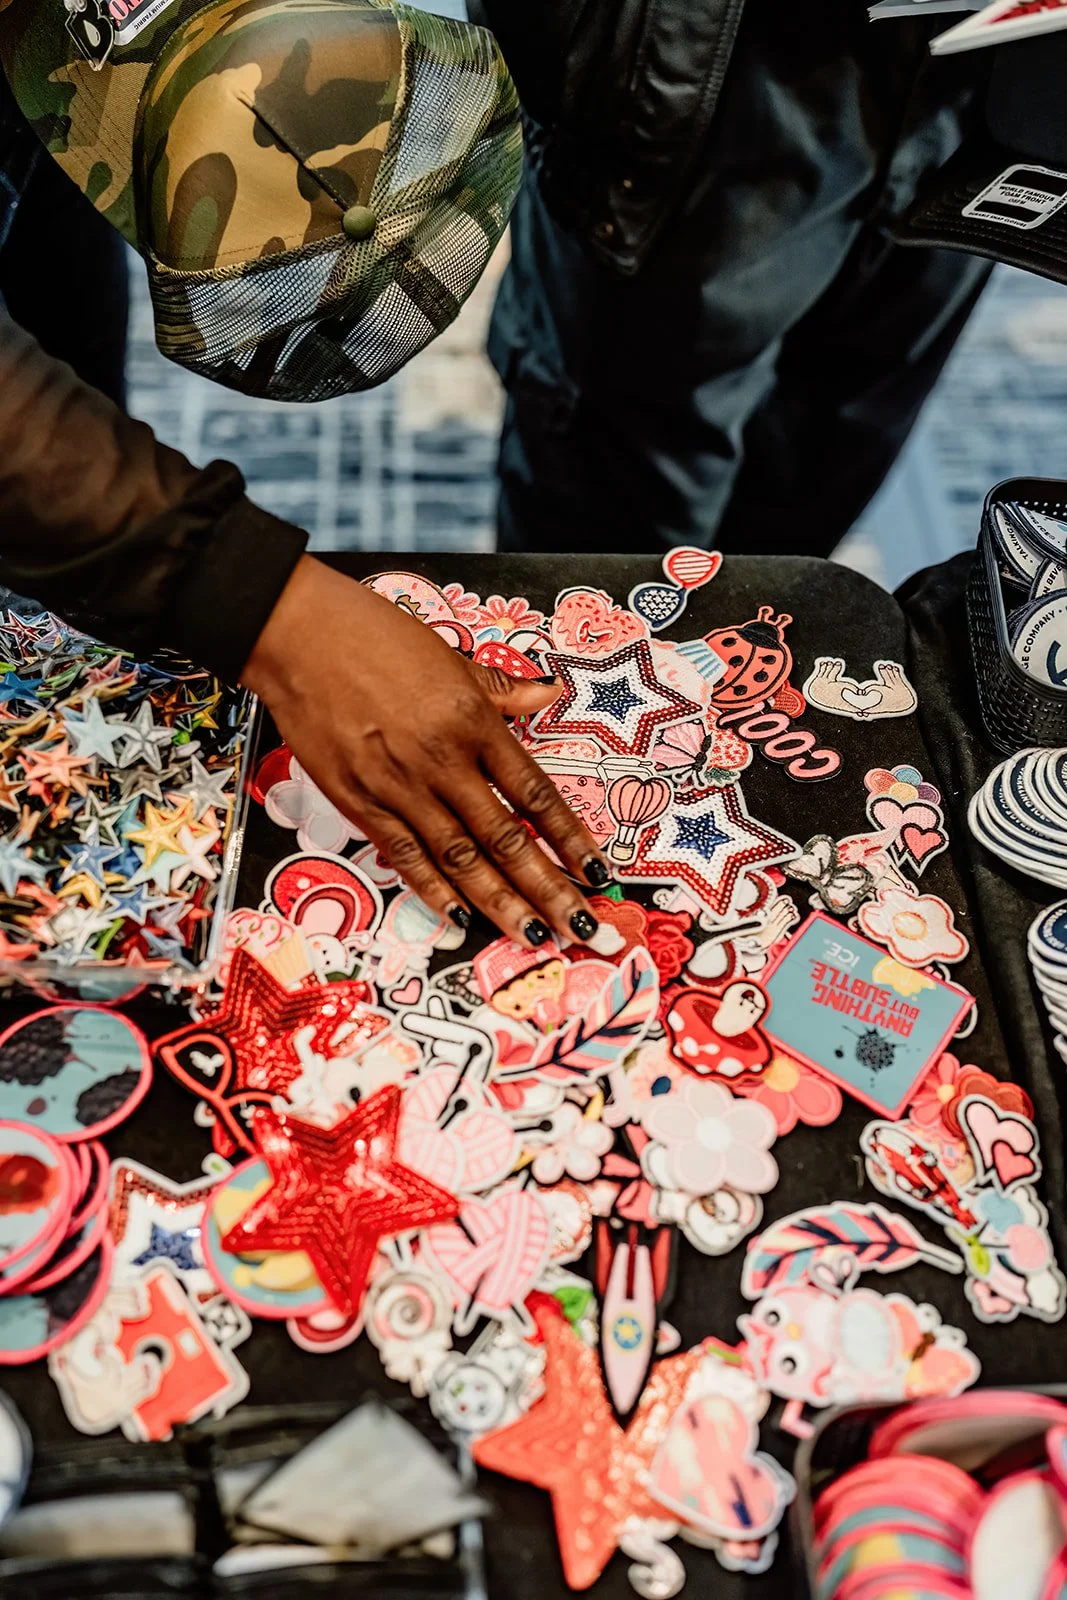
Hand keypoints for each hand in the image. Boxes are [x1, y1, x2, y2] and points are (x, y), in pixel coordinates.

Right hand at [243, 558, 610, 947]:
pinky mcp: (359, 801)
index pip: (535, 794)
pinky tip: (462, 917)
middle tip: (580, 927)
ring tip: (534, 936)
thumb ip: (501, 690)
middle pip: (506, 839)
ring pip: (460, 858)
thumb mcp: (452, 657)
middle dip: (547, 889)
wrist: (298, 635)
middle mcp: (443, 761)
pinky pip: (405, 855)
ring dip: (500, 903)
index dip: (570, 839)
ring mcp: (400, 786)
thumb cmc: (374, 637)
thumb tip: (547, 693)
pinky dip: (434, 890)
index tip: (597, 872)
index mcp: (474, 723)